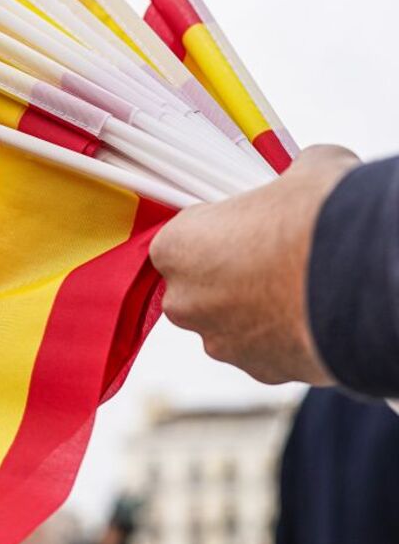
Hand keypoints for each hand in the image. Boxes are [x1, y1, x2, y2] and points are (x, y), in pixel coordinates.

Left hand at [149, 144, 360, 384]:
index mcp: (176, 248)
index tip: (242, 227)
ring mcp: (221, 342)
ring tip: (299, 285)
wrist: (367, 278)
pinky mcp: (261, 372)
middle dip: (230, 274)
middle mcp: (186, 302)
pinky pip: (264, 348)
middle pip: (199, 285)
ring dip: (255, 307)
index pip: (180, 239)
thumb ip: (283, 180)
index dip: (213, 231)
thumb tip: (303, 171)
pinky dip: (283, 334)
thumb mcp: (300, 171)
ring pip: (230, 322)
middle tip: (271, 256)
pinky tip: (311, 313)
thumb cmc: (319, 220)